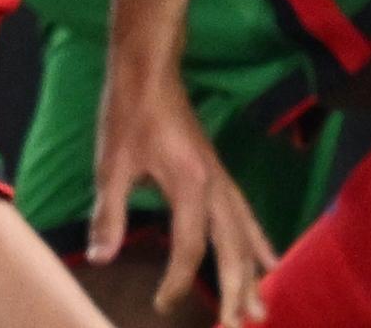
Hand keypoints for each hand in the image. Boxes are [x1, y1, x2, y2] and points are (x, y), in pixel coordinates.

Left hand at [90, 58, 276, 323]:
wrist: (148, 68)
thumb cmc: (128, 112)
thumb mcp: (111, 163)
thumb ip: (108, 214)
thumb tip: (100, 259)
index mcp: (190, 184)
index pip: (189, 247)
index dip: (178, 281)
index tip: (162, 305)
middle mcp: (215, 184)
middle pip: (232, 247)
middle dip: (235, 289)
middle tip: (238, 324)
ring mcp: (221, 178)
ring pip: (246, 233)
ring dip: (253, 272)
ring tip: (260, 308)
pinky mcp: (219, 173)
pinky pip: (247, 215)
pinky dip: (260, 242)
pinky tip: (271, 260)